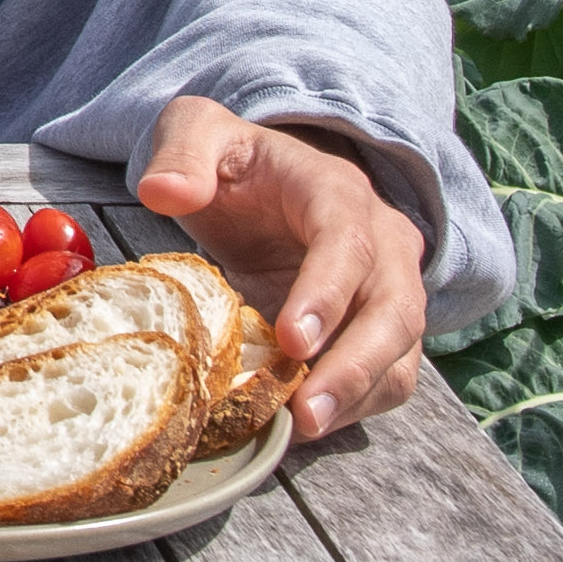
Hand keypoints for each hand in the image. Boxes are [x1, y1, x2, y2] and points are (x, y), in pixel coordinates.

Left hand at [133, 99, 427, 437]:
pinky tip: (303, 426)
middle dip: (352, 367)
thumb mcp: (198, 131)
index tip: (291, 341)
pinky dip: (353, 408)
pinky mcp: (380, 332)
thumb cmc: (235, 161)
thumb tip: (162, 193)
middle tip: (303, 413)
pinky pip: (386, 378)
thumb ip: (182, 152)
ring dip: (356, 398)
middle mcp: (383, 244)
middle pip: (393, 311)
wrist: (273, 178)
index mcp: (338, 193)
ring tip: (301, 430)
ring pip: (399, 354)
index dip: (326, 294)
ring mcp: (390, 291)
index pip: (347, 243)